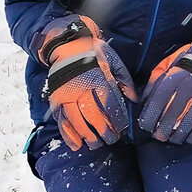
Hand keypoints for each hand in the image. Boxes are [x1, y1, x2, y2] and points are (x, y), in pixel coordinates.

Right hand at [34, 15, 135, 150]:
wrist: (69, 46)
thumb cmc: (95, 55)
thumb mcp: (113, 62)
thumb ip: (124, 81)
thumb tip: (134, 99)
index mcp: (98, 79)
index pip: (109, 104)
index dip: (116, 119)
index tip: (122, 128)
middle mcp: (81, 89)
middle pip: (94, 115)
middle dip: (104, 131)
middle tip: (112, 140)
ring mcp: (67, 95)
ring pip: (78, 120)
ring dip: (88, 136)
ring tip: (96, 145)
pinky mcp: (57, 99)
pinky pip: (62, 120)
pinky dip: (68, 134)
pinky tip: (76, 145)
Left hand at [138, 26, 191, 144]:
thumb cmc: (187, 63)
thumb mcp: (167, 65)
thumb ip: (153, 82)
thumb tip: (141, 101)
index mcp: (175, 76)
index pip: (157, 102)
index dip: (149, 118)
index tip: (146, 126)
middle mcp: (190, 86)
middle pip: (171, 116)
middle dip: (162, 131)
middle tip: (159, 136)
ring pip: (187, 125)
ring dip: (177, 137)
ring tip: (172, 138)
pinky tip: (188, 137)